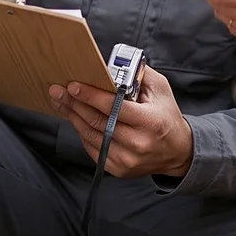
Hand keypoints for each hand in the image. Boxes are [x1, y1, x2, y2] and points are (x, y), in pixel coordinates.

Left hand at [48, 66, 194, 178]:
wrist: (177, 151)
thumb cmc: (166, 116)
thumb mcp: (161, 90)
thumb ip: (139, 74)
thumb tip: (113, 66)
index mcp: (149, 122)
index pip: (114, 107)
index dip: (91, 96)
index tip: (73, 86)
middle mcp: (138, 143)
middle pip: (98, 121)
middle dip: (74, 104)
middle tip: (58, 91)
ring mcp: (127, 159)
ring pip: (91, 135)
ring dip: (73, 117)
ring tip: (61, 102)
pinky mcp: (118, 169)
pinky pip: (93, 148)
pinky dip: (82, 132)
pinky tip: (75, 118)